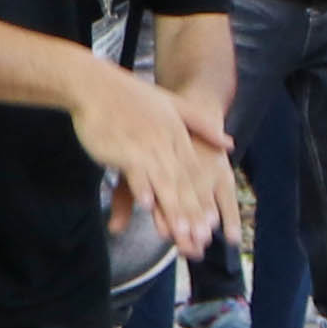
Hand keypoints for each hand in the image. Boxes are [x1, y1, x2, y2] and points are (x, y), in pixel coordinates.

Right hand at [69, 57, 238, 256]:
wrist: (96, 84)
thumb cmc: (131, 97)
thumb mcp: (173, 106)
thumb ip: (201, 125)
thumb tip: (230, 144)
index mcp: (178, 137)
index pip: (195, 176)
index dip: (203, 203)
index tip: (211, 229)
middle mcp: (167, 143)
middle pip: (183, 186)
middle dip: (191, 216)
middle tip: (199, 243)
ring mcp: (146, 146)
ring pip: (163, 183)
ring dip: (171, 209)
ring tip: (180, 234)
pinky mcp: (124, 147)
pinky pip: (135, 171)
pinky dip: (140, 187)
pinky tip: (146, 205)